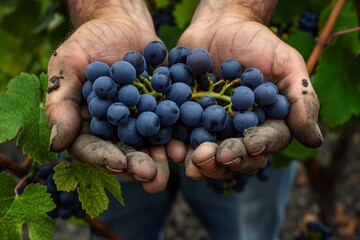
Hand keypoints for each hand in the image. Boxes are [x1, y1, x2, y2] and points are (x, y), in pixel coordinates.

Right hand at [46, 1, 168, 192]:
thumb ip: (61, 102)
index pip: (93, 148)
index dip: (104, 157)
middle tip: (152, 175)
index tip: (118, 163)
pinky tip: (187, 141)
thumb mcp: (68, 66)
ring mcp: (142, 121)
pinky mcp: (163, 110)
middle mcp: (116, 129)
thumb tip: (55, 144)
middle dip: (138, 165)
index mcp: (89, 125)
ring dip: (163, 157)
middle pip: (125, 153)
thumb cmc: (89, 43)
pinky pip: (172, 124)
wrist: (122, 24)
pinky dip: (179, 133)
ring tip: (174, 163)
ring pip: (150, 145)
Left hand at [166, 2, 322, 178]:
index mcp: (265, 123)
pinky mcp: (188, 120)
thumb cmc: (257, 42)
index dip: (258, 147)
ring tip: (193, 161)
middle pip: (236, 157)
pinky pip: (183, 138)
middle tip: (214, 157)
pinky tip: (175, 150)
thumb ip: (301, 99)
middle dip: (226, 160)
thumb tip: (315, 142)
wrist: (219, 25)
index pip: (265, 143)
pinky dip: (179, 146)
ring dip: (202, 163)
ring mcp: (212, 128)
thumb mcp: (286, 64)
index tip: (249, 144)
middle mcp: (239, 131)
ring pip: (209, 156)